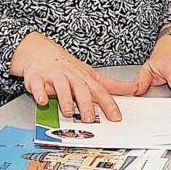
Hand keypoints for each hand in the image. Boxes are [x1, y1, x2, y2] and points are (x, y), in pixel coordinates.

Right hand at [11, 32, 135, 121]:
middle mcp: (71, 77)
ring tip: (68, 112)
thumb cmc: (67, 66)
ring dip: (65, 99)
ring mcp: (54, 77)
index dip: (109, 104)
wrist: (40, 51)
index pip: (100, 91)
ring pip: (61, 87)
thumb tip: (132, 88)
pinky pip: (38, 86)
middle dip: (86, 104)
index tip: (116, 117)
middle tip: (91, 118)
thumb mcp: (90, 74)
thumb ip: (111, 85)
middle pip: (81, 89)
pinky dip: (40, 93)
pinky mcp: (37, 78)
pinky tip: (42, 101)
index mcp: (84, 78)